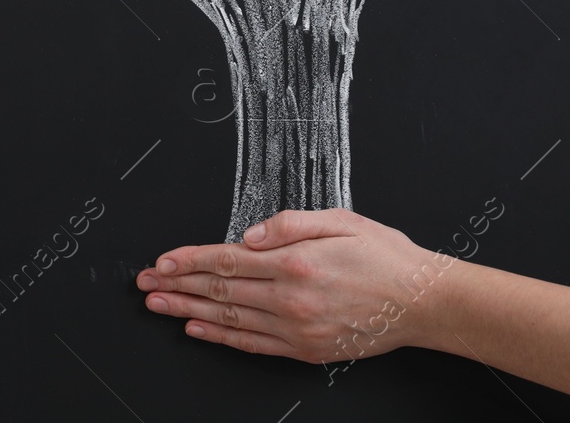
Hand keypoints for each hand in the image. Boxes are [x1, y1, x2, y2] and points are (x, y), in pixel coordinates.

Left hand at [134, 209, 451, 363]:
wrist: (423, 302)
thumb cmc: (386, 256)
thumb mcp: (340, 220)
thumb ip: (290, 223)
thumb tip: (248, 234)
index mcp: (295, 261)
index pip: (227, 260)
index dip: (189, 260)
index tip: (161, 261)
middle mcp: (291, 297)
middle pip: (220, 291)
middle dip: (177, 285)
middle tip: (145, 284)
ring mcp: (297, 328)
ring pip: (230, 319)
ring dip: (188, 311)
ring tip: (159, 305)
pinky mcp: (305, 349)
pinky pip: (253, 344)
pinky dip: (221, 337)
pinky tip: (198, 329)